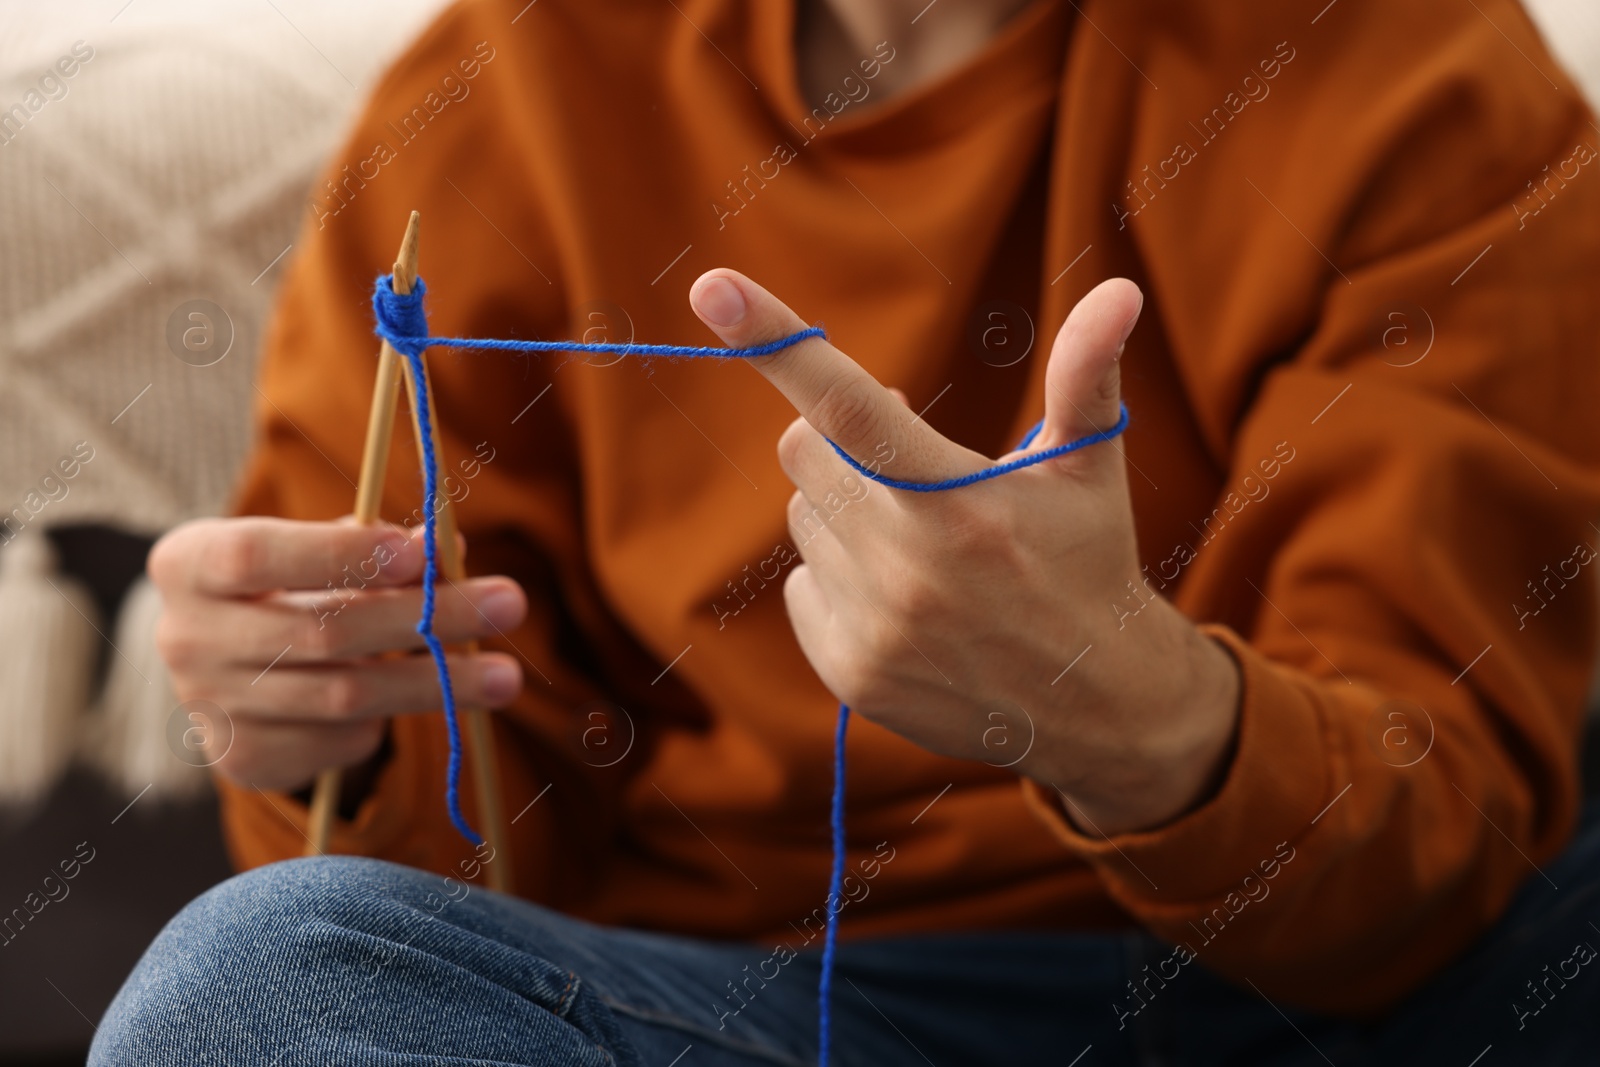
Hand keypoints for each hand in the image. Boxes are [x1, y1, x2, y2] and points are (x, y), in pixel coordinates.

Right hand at [148, 517, 526, 792]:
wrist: (229, 666)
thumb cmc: (288, 584)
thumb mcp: (315, 549)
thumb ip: (377, 547)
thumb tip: (448, 552)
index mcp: (189, 565)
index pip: (258, 556)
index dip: (342, 556)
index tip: (423, 552)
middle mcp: (184, 639)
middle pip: (321, 633)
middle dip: (426, 619)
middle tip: (509, 603)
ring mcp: (209, 708)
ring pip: (345, 698)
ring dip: (435, 685)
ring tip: (506, 677)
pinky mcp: (243, 762)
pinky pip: (340, 740)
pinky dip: (385, 718)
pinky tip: (410, 695)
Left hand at [688, 270, 1240, 835]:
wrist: (1097, 705)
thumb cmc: (1088, 563)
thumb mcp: (1090, 468)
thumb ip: (1088, 374)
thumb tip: (1120, 290)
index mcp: (959, 502)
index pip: (851, 406)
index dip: (778, 343)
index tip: (713, 287)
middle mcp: (907, 567)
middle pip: (803, 452)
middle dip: (839, 441)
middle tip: (905, 463)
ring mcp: (873, 626)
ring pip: (803, 519)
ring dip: (844, 511)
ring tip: (919, 542)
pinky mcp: (850, 672)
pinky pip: (801, 586)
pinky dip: (838, 576)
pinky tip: (903, 597)